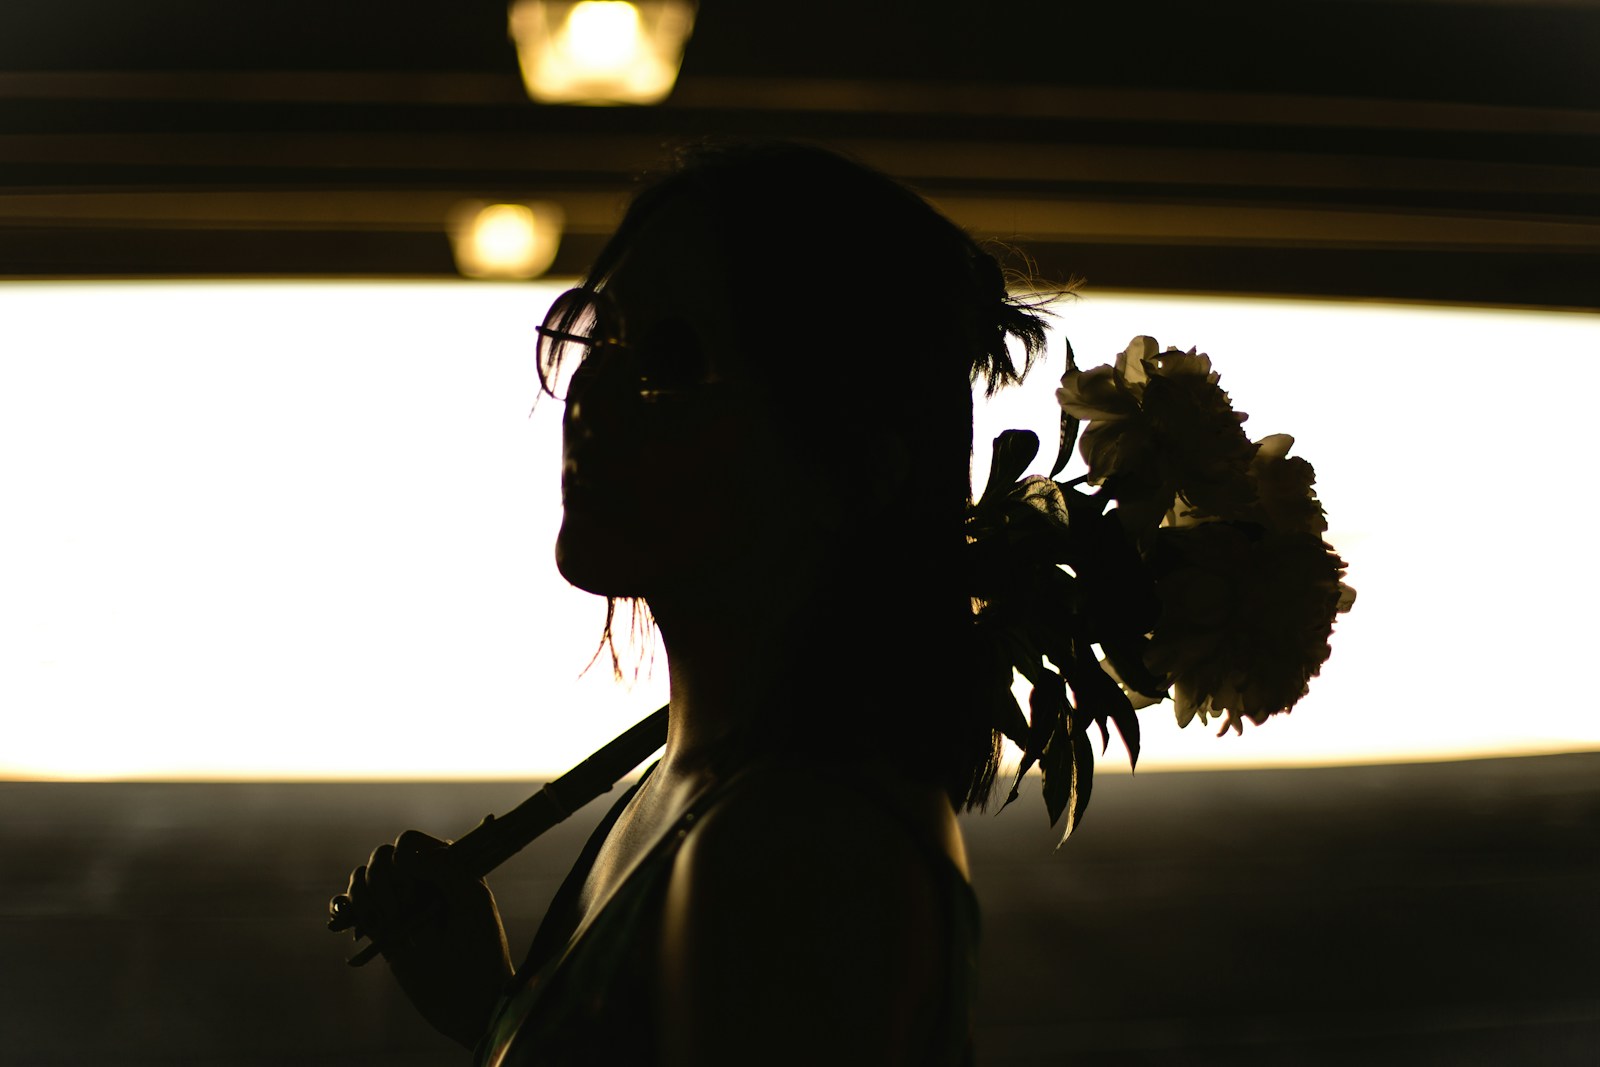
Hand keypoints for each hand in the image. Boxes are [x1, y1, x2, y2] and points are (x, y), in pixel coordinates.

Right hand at [330, 831, 513, 1047]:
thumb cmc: (482, 950)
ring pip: (362, 877)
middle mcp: (420, 880)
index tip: (414, 891)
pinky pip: (350, 905)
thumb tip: (400, 857)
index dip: (404, 859)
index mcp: (447, 867)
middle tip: (402, 913)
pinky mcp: (381, 930)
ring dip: (365, 896)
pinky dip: (343, 907)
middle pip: (381, 858)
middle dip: (384, 882)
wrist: (470, 1002)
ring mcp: (399, 904)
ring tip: (387, 924)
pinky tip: (350, 921)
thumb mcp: (472, 902)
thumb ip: (444, 869)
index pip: (409, 842)